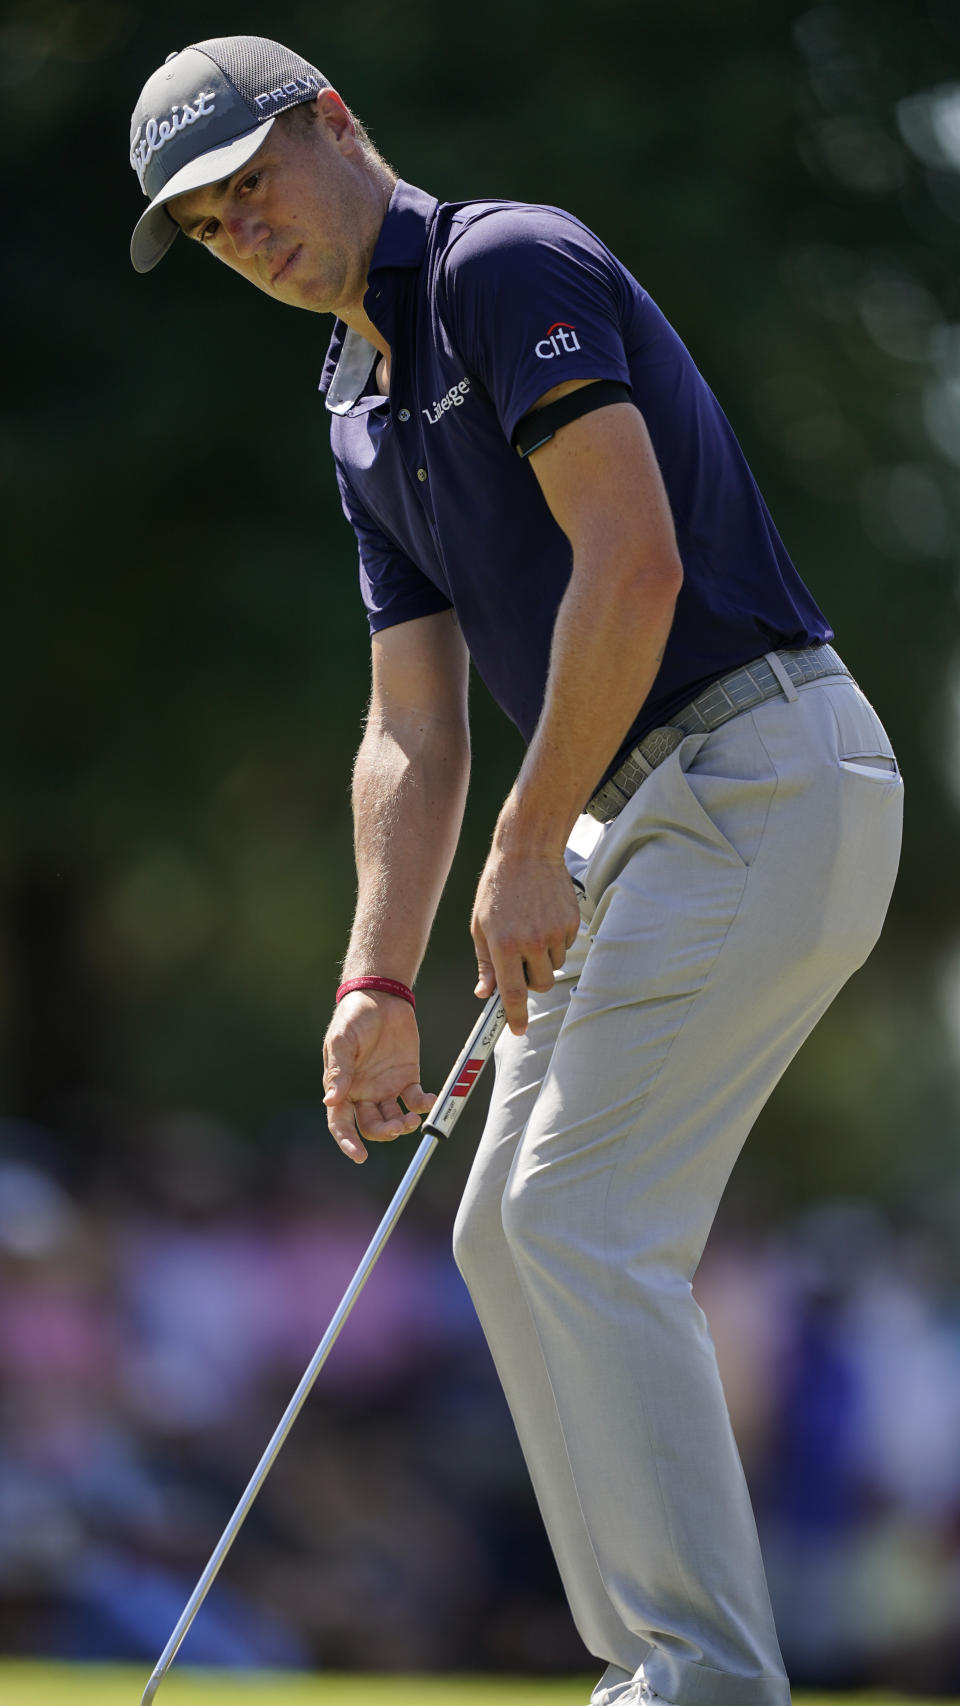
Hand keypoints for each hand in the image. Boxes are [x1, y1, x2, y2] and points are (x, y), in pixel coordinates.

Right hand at [323, 993, 434, 1163]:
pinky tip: (427, 1100)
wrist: (381, 996)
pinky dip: (422, 1105)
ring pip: (393, 1118)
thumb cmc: (353, 1017)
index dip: (347, 1141)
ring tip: (411, 1119)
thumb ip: (339, 1070)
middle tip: (396, 1127)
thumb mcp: (341, 1040)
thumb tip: (330, 1100)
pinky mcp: (407, 1078)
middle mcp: (364, 1093)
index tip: (359, 1155)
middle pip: (371, 1126)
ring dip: (402, 1124)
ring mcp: (386, 1088)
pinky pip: (414, 1100)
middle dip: (383, 1133)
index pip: (340, 1123)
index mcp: (342, 1088)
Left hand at [472, 847, 579, 1034]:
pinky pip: (566, 946)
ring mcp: (555, 932)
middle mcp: (532, 942)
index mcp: (504, 944)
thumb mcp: (480, 925)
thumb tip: (484, 993)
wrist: (527, 852)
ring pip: (554, 965)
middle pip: (541, 985)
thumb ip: (484, 963)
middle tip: (520, 961)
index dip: (516, 1017)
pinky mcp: (571, 922)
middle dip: (531, 981)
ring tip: (530, 929)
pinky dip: (555, 940)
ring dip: (543, 958)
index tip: (518, 1029)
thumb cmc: (498, 888)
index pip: (513, 993)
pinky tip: (543, 918)